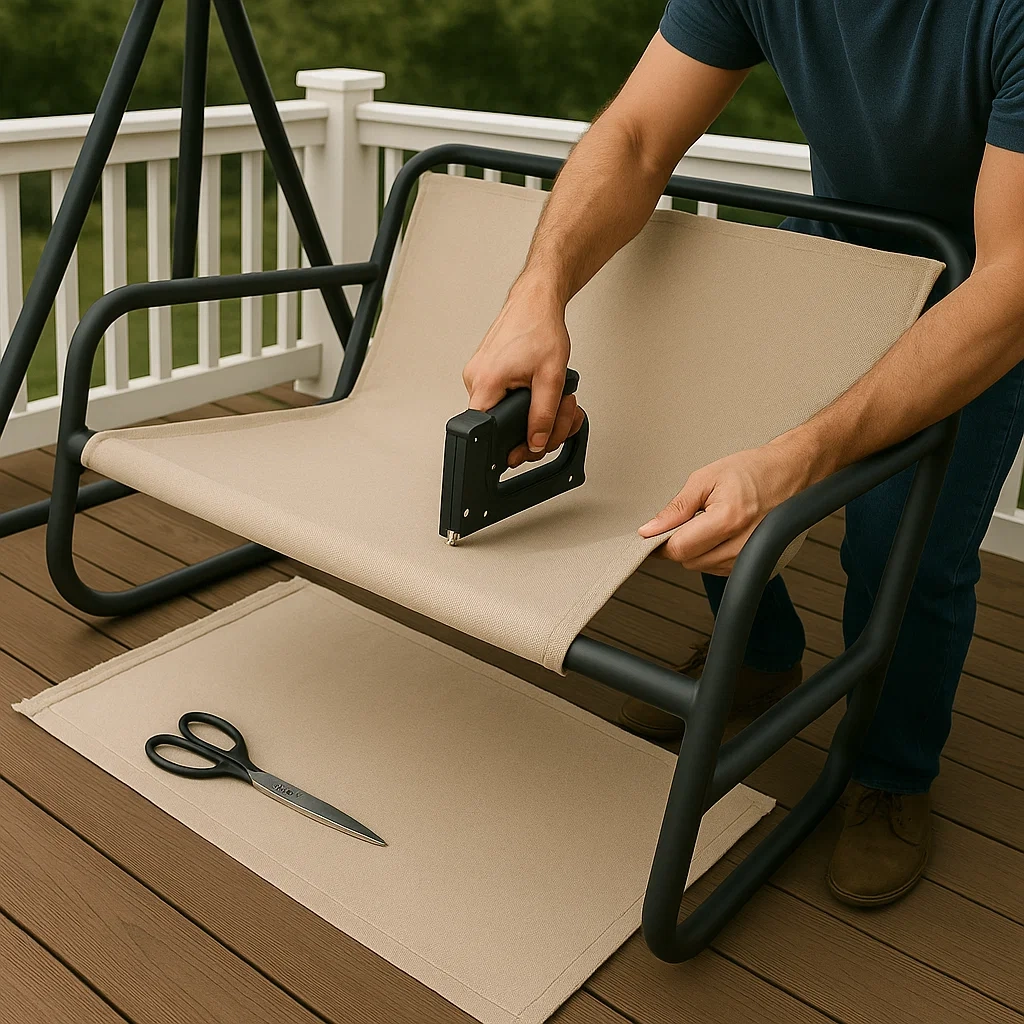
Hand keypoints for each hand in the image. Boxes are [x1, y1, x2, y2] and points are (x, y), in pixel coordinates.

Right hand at [463, 284, 584, 468]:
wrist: (536, 301)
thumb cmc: (540, 327)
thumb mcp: (551, 377)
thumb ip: (543, 415)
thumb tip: (536, 442)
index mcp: (485, 381)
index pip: (487, 431)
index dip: (511, 443)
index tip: (530, 444)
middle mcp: (475, 379)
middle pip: (499, 426)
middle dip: (536, 427)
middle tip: (559, 415)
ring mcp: (479, 374)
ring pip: (504, 413)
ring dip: (534, 412)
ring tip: (558, 398)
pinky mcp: (487, 371)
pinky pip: (502, 397)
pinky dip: (525, 400)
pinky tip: (541, 390)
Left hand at [638, 437, 812, 574]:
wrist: (792, 472)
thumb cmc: (754, 470)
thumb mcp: (705, 479)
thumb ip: (675, 508)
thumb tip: (650, 529)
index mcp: (728, 520)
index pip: (679, 549)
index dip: (662, 542)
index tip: (656, 533)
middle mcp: (744, 544)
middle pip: (690, 562)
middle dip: (682, 543)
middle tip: (691, 519)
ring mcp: (755, 559)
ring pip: (704, 568)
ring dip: (700, 550)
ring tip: (714, 522)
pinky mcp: (762, 568)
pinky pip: (722, 570)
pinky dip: (716, 555)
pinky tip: (726, 533)